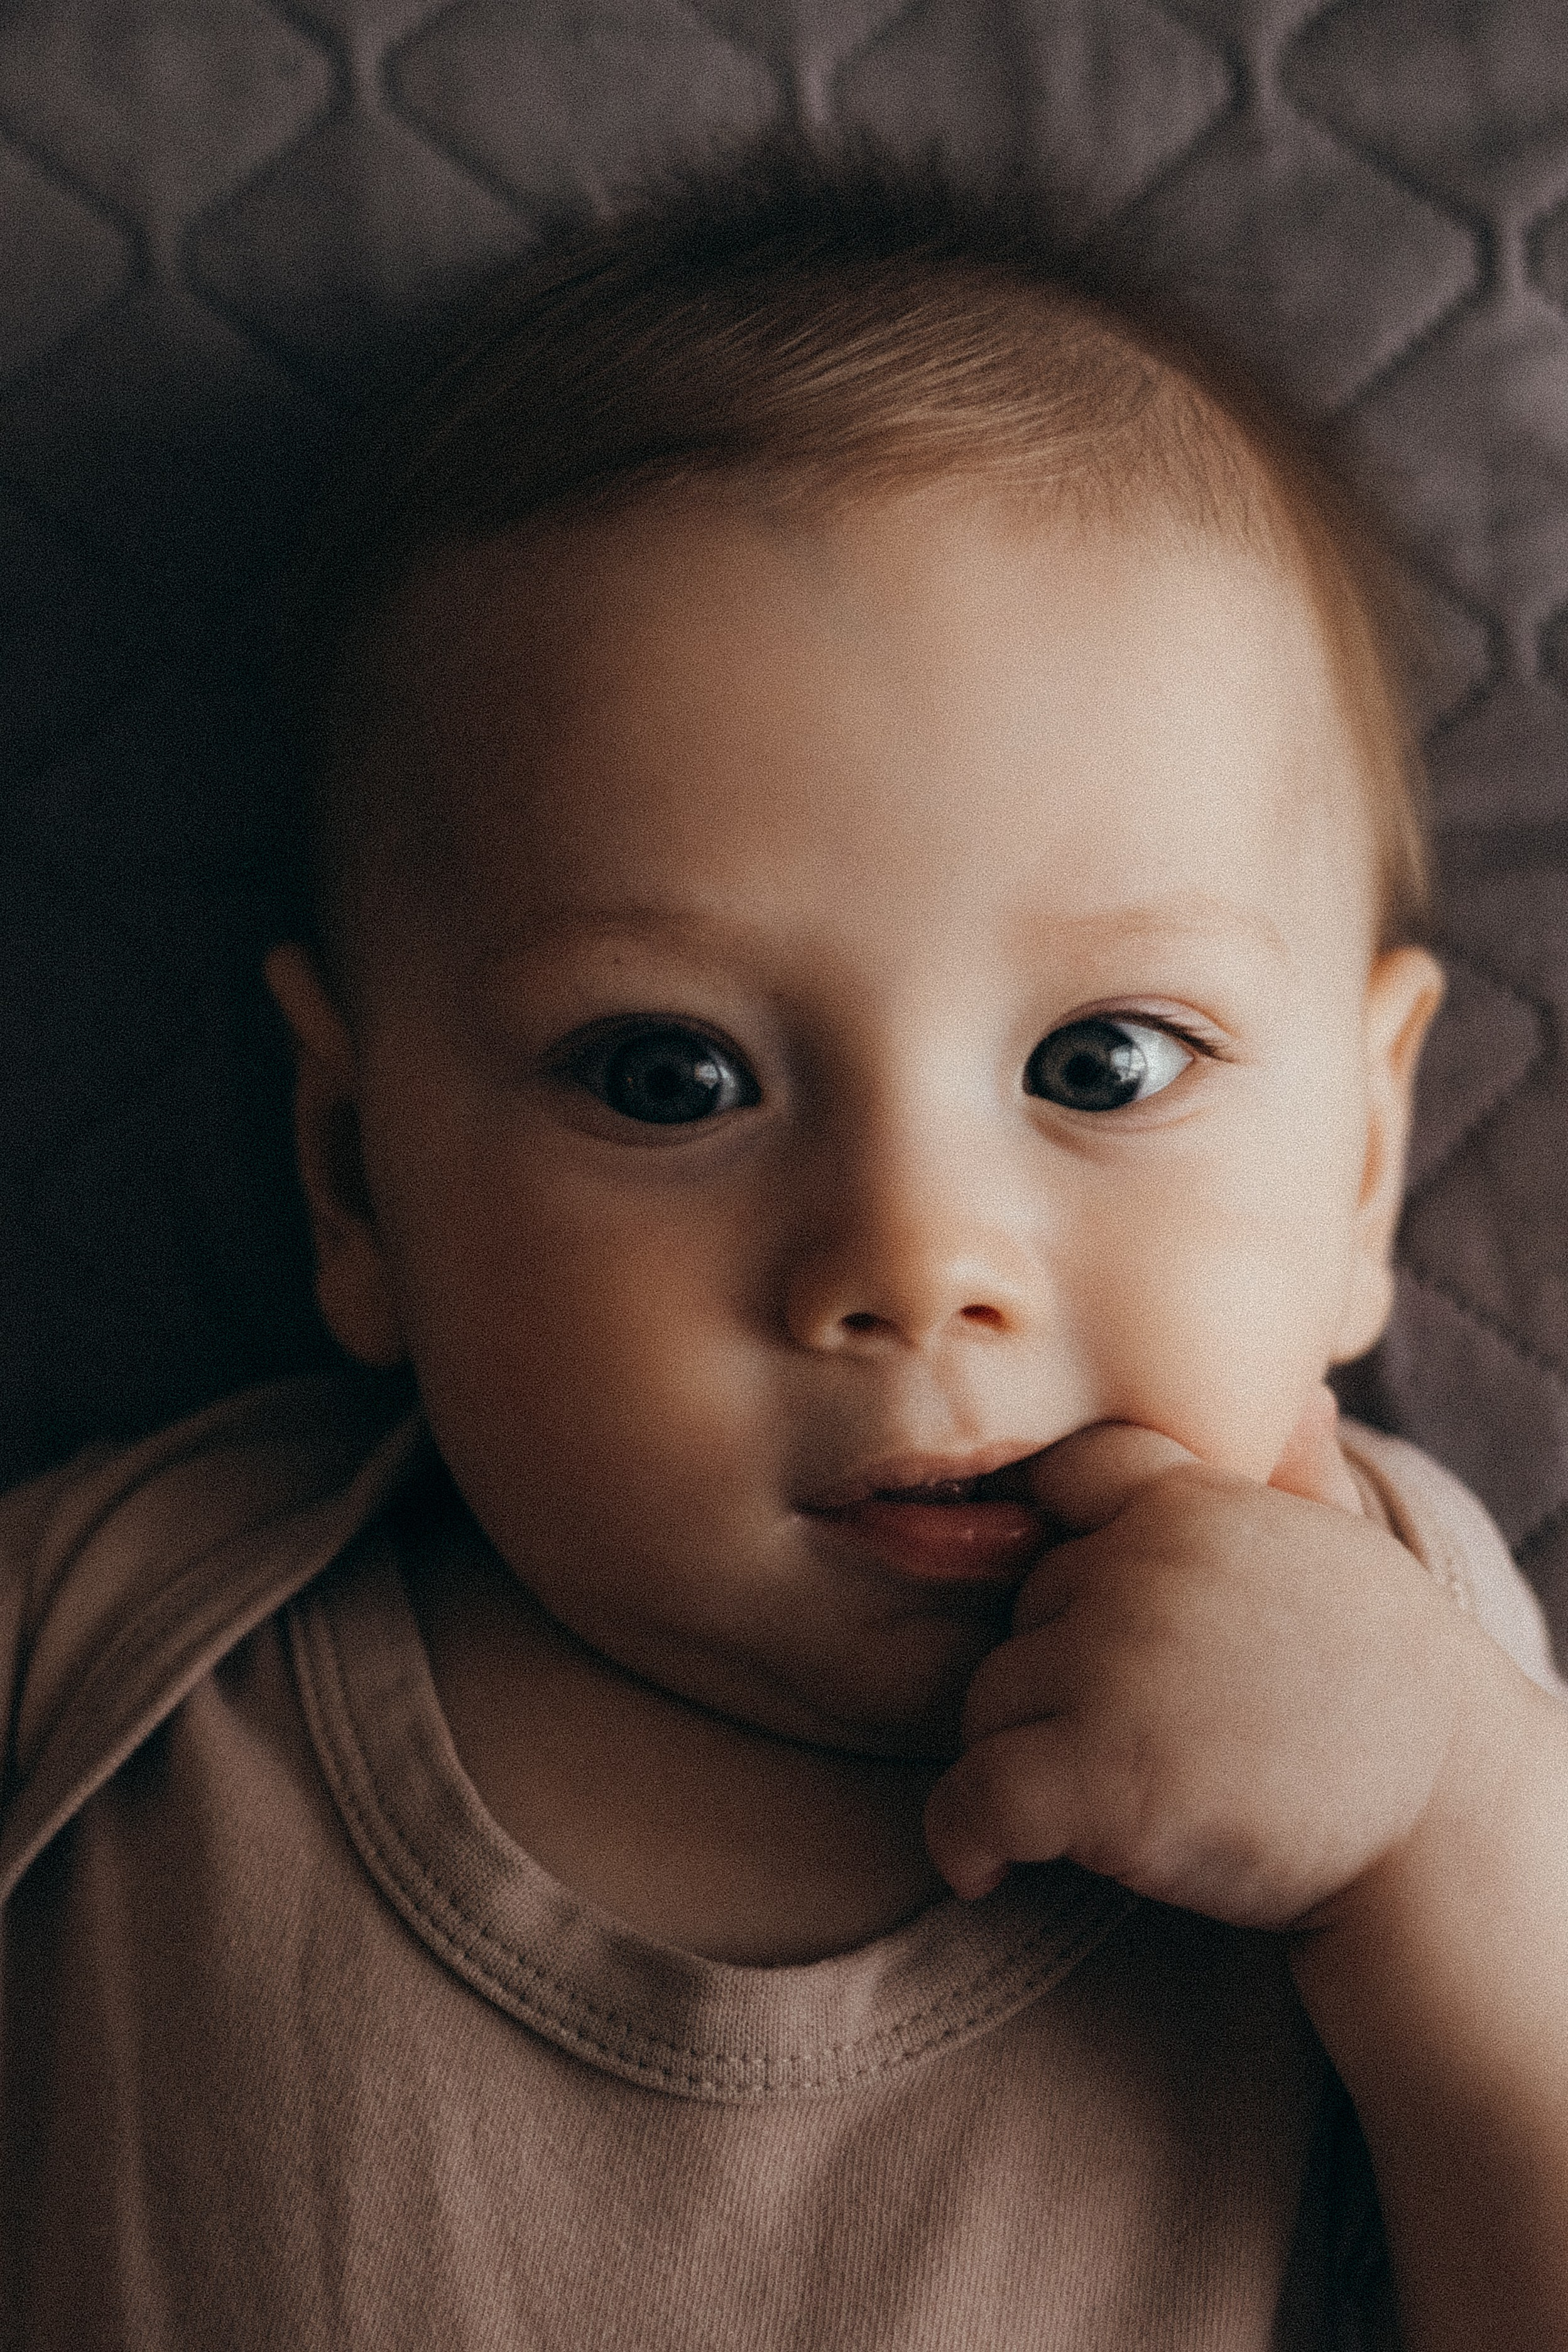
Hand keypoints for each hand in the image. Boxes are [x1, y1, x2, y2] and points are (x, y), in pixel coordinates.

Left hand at [923, 1388, 1473, 1927]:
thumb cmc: (1396, 1699)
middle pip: (1027, 1603)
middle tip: (1134, 1736)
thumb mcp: (1347, 1558)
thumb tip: (1306, 1398)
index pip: (1068, 1471)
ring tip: (1097, 1802)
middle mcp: (1140, 1567)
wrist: (1443, 1827)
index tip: (1070, 1610)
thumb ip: (1296, 1479)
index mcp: (1194, 1504)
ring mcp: (1111, 1663)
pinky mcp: (1095, 1769)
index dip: (1056, 1532)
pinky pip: (972, 1796)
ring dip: (1021, 1756)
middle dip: (1059, 1669)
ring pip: (990, 1699)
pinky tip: (984, 1870)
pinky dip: (964, 1839)